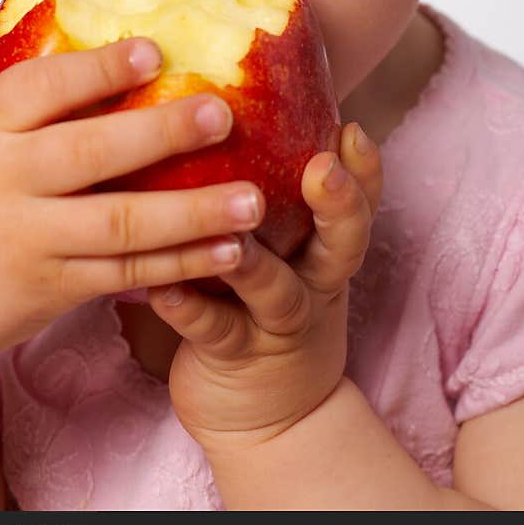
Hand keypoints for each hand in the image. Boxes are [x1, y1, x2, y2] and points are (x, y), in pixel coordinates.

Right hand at [0, 0, 266, 375]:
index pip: (38, 91)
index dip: (95, 70)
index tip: (153, 49)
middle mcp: (4, 186)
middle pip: (90, 154)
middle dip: (161, 133)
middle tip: (223, 114)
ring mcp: (32, 243)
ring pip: (121, 225)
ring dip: (193, 212)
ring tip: (253, 198)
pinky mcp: (55, 289)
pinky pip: (127, 275)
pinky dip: (181, 265)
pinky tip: (231, 250)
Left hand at [147, 121, 381, 449]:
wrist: (271, 422)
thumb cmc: (261, 305)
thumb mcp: (286, 252)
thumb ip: (267, 190)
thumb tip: (221, 103)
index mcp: (324, 248)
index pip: (360, 202)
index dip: (364, 170)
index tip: (352, 129)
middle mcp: (313, 283)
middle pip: (343, 243)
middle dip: (337, 204)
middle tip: (322, 169)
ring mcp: (278, 324)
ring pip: (276, 289)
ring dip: (253, 259)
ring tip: (231, 231)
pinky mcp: (235, 356)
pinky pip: (212, 330)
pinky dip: (186, 306)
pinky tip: (160, 284)